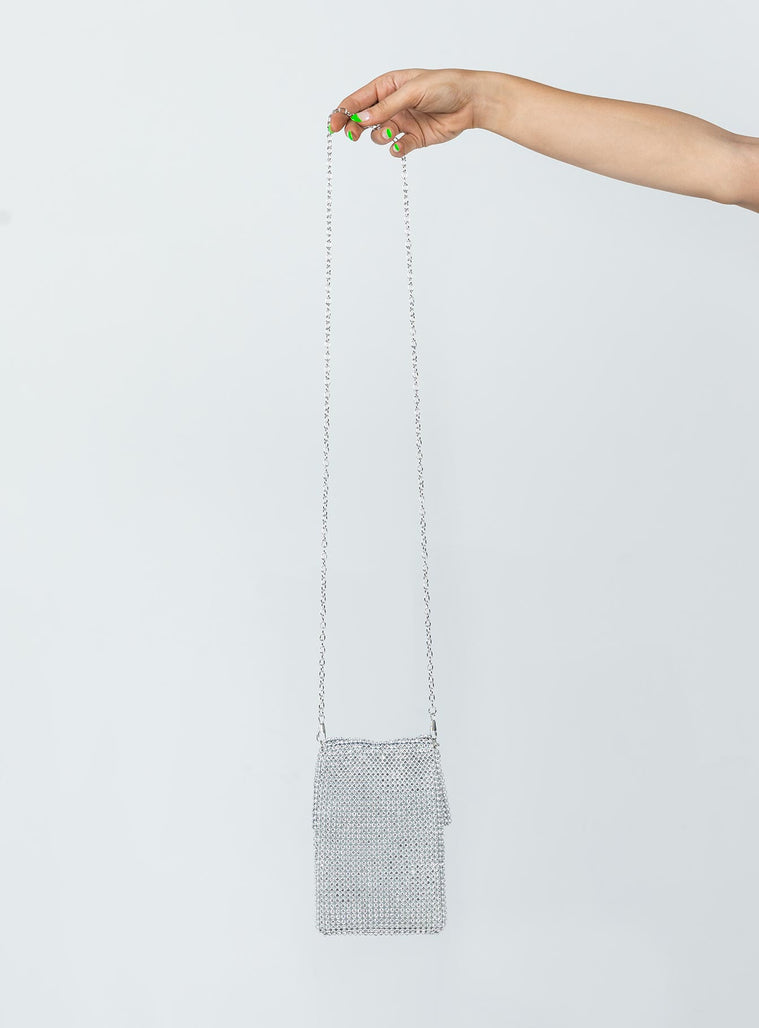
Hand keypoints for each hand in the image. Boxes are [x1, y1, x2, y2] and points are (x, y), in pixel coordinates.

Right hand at [328, 67, 480, 155]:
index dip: (343, 112)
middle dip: (355, 127)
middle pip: (363, 119)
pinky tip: (401, 146)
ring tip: (392, 133)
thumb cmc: (443, 86)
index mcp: (387, 86)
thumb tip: (362, 119)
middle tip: (352, 135)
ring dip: (381, 136)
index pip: (358, 100)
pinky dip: (397, 149)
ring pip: (378, 135)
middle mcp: (392, 104)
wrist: (470, 102)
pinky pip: (397, 148)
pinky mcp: (414, 138)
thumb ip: (386, 107)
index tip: (332, 125)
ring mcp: (402, 122)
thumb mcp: (412, 92)